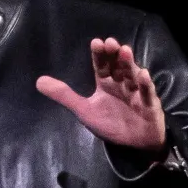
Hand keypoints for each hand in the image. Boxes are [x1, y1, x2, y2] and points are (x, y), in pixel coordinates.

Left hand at [35, 37, 167, 151]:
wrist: (135, 145)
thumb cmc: (111, 124)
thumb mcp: (84, 111)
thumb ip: (64, 95)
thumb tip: (38, 81)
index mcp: (106, 83)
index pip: (101, 65)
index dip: (99, 54)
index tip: (96, 42)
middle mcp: (122, 84)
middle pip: (118, 66)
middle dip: (114, 54)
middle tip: (110, 43)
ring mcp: (136, 92)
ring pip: (133, 75)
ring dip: (129, 63)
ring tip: (125, 51)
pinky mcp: (149, 104)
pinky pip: (147, 93)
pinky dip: (145, 84)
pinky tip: (143, 75)